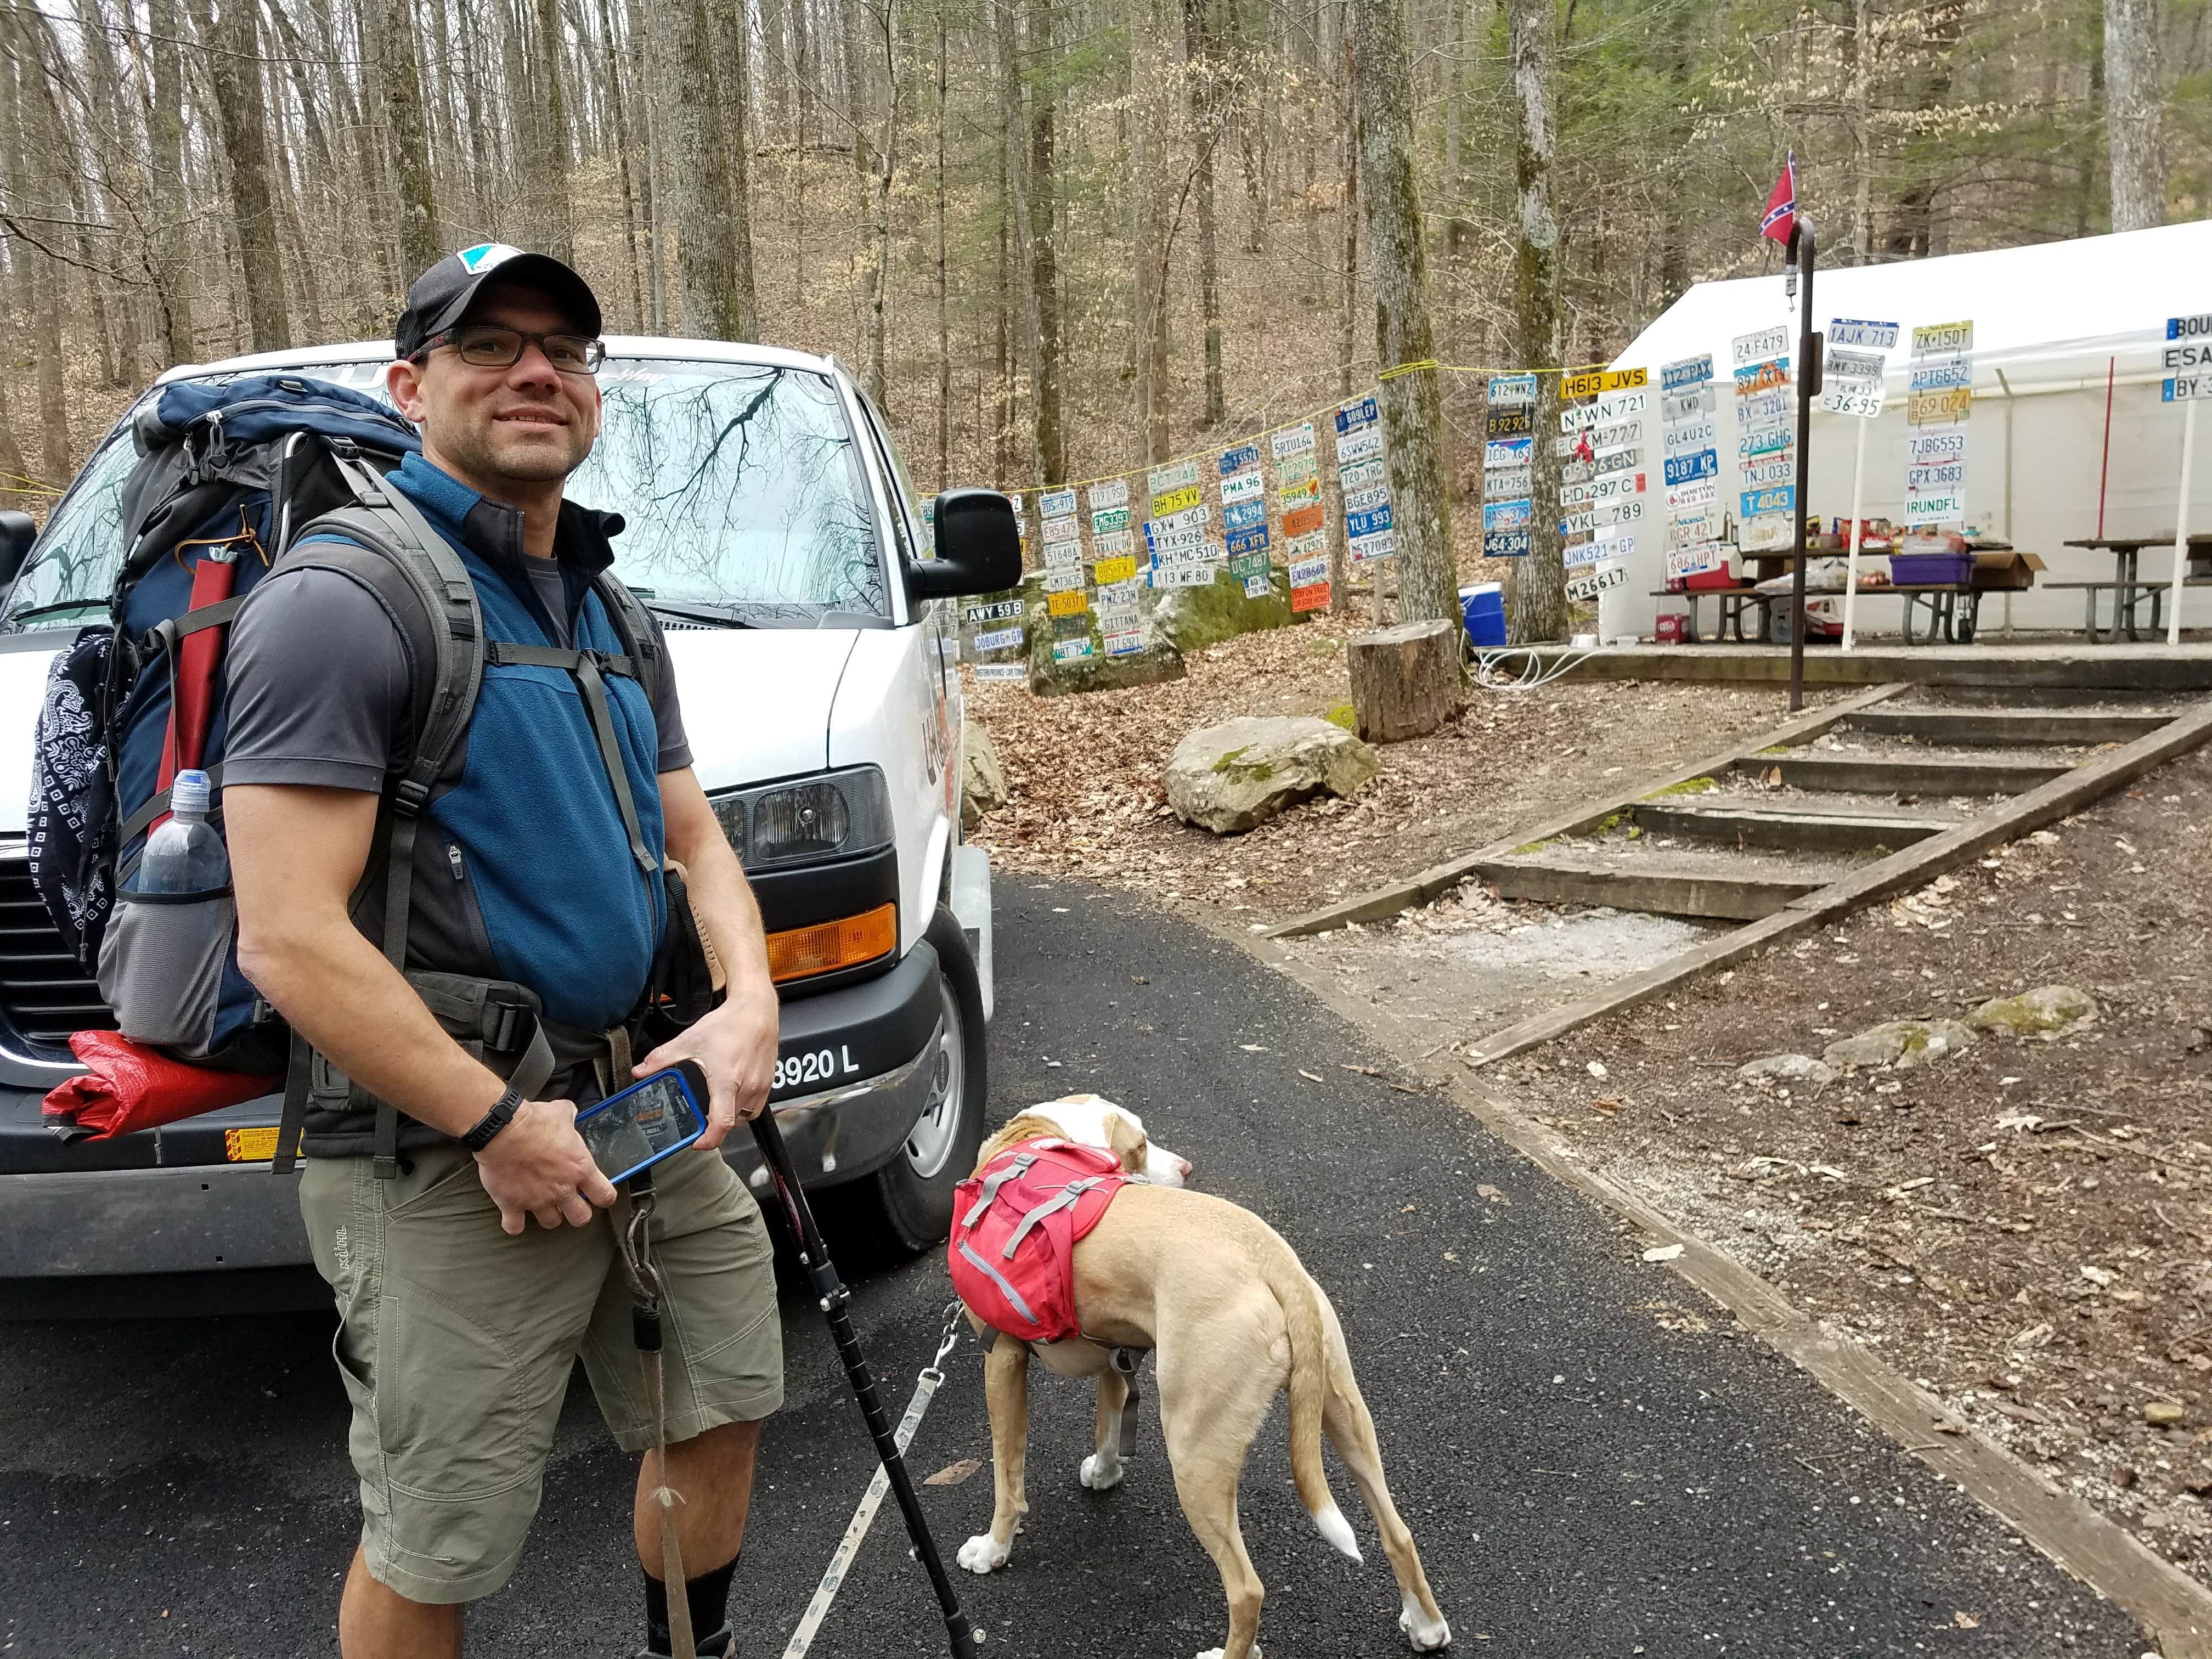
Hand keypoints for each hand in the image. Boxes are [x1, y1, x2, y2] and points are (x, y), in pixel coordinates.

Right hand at [473, 1098, 618, 1233]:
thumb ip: (571, 1118)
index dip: (603, 1197)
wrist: (502, 1130)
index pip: (605, 1196)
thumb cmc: (534, 1121)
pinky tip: (514, 1215)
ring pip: (551, 1223)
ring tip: (543, 1204)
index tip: (596, 1193)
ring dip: (549, 1215)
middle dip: (577, 1212)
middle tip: (570, 1202)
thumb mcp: (562, 1113)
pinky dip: (514, 1224)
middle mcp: (562, 1190)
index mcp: (580, 1169)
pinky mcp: (512, 1205)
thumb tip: (571, 1113)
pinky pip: (515, 1227)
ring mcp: (537, 1200)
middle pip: (581, 1218)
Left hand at [635, 979, 778, 1150]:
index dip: (709, 1140)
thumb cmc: (729, 1024)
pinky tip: (733, 1094)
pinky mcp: (769, 1082)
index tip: (698, 1142)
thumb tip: (640, 1070)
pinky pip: (756, 1107)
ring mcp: (760, 1086)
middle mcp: (746, 1087)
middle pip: (731, 1123)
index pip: (721, 1123)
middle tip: (701, 1118)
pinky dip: (744, 1108)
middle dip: (715, 1126)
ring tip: (717, 1106)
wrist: (756, 1010)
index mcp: (726, 1081)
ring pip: (745, 1117)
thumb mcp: (690, 1040)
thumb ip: (662, 1058)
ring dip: (730, 1118)